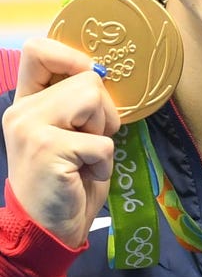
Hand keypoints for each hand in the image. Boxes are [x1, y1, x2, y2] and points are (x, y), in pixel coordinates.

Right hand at [2, 37, 120, 248]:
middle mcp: (23, 110)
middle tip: (90, 142)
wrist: (50, 226)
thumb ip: (77, 104)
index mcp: (27, 102)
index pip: (38, 50)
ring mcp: (31, 128)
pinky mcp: (48, 149)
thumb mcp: (71, 133)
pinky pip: (102, 142)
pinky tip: (85, 174)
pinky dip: (104, 162)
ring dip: (103, 134)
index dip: (72, 56)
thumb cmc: (69, 179)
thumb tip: (102, 75)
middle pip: (86, 80)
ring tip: (86, 157)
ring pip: (93, 101)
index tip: (89, 79)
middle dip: (103, 112)